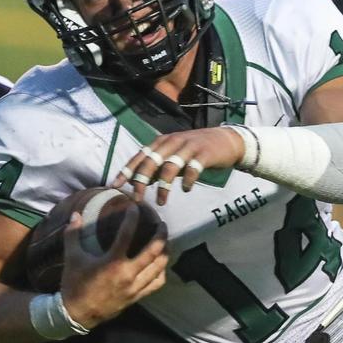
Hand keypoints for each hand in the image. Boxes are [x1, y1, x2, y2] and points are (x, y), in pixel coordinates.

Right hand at [59, 212, 167, 328]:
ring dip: (165, 252)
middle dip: (161, 235)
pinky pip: (156, 283)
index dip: (132, 218)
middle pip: (153, 251)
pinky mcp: (137, 296)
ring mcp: (135, 286)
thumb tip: (76, 214)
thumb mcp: (72, 258)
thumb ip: (73, 235)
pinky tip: (160, 264)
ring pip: (159, 267)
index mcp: (112, 262)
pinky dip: (161, 272)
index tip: (135, 207)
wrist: (77, 314)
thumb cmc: (74, 284)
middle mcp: (128, 274)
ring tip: (165, 242)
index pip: (127, 234)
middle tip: (162, 224)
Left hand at [112, 127, 245, 205]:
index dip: (127, 170)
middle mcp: (173, 142)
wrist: (227, 140)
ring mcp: (189, 147)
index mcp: (162, 142)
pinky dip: (188, 181)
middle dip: (142, 180)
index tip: (115, 185)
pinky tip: (186, 190)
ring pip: (170, 166)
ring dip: (164, 186)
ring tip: (162, 202)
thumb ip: (158, 166)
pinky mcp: (204, 154)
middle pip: (151, 161)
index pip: (140, 156)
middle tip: (137, 199)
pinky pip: (193, 169)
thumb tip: (140, 181)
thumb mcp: (174, 155)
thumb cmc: (197, 150)